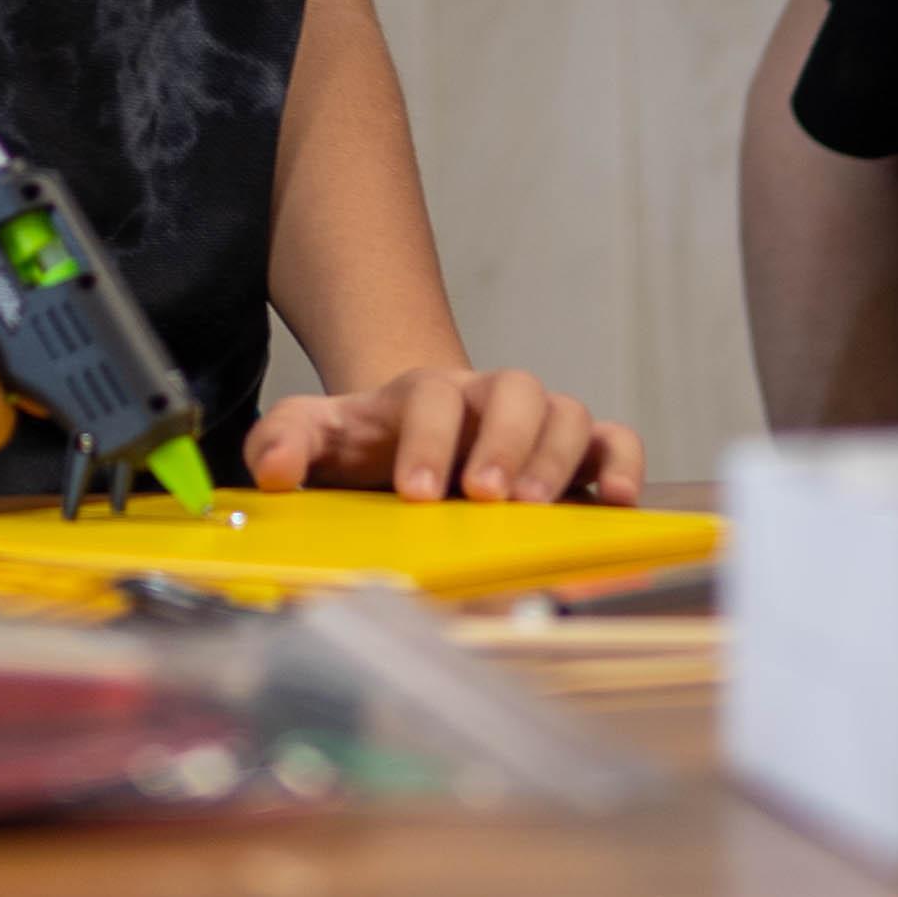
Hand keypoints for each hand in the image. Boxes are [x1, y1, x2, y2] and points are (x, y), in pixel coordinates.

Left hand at [244, 367, 645, 506]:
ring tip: (533, 507)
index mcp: (426, 392)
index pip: (432, 396)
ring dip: (555, 457)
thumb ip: (285, 443)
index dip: (427, 439)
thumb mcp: (319, 437)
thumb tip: (273, 470)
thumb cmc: (373, 443)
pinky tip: (617, 500)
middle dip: (502, 441)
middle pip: (513, 390)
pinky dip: (624, 463)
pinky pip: (616, 440)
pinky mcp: (580, 454)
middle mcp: (488, 398)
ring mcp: (539, 422)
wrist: (419, 437)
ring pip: (567, 412)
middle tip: (484, 495)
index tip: (416, 493)